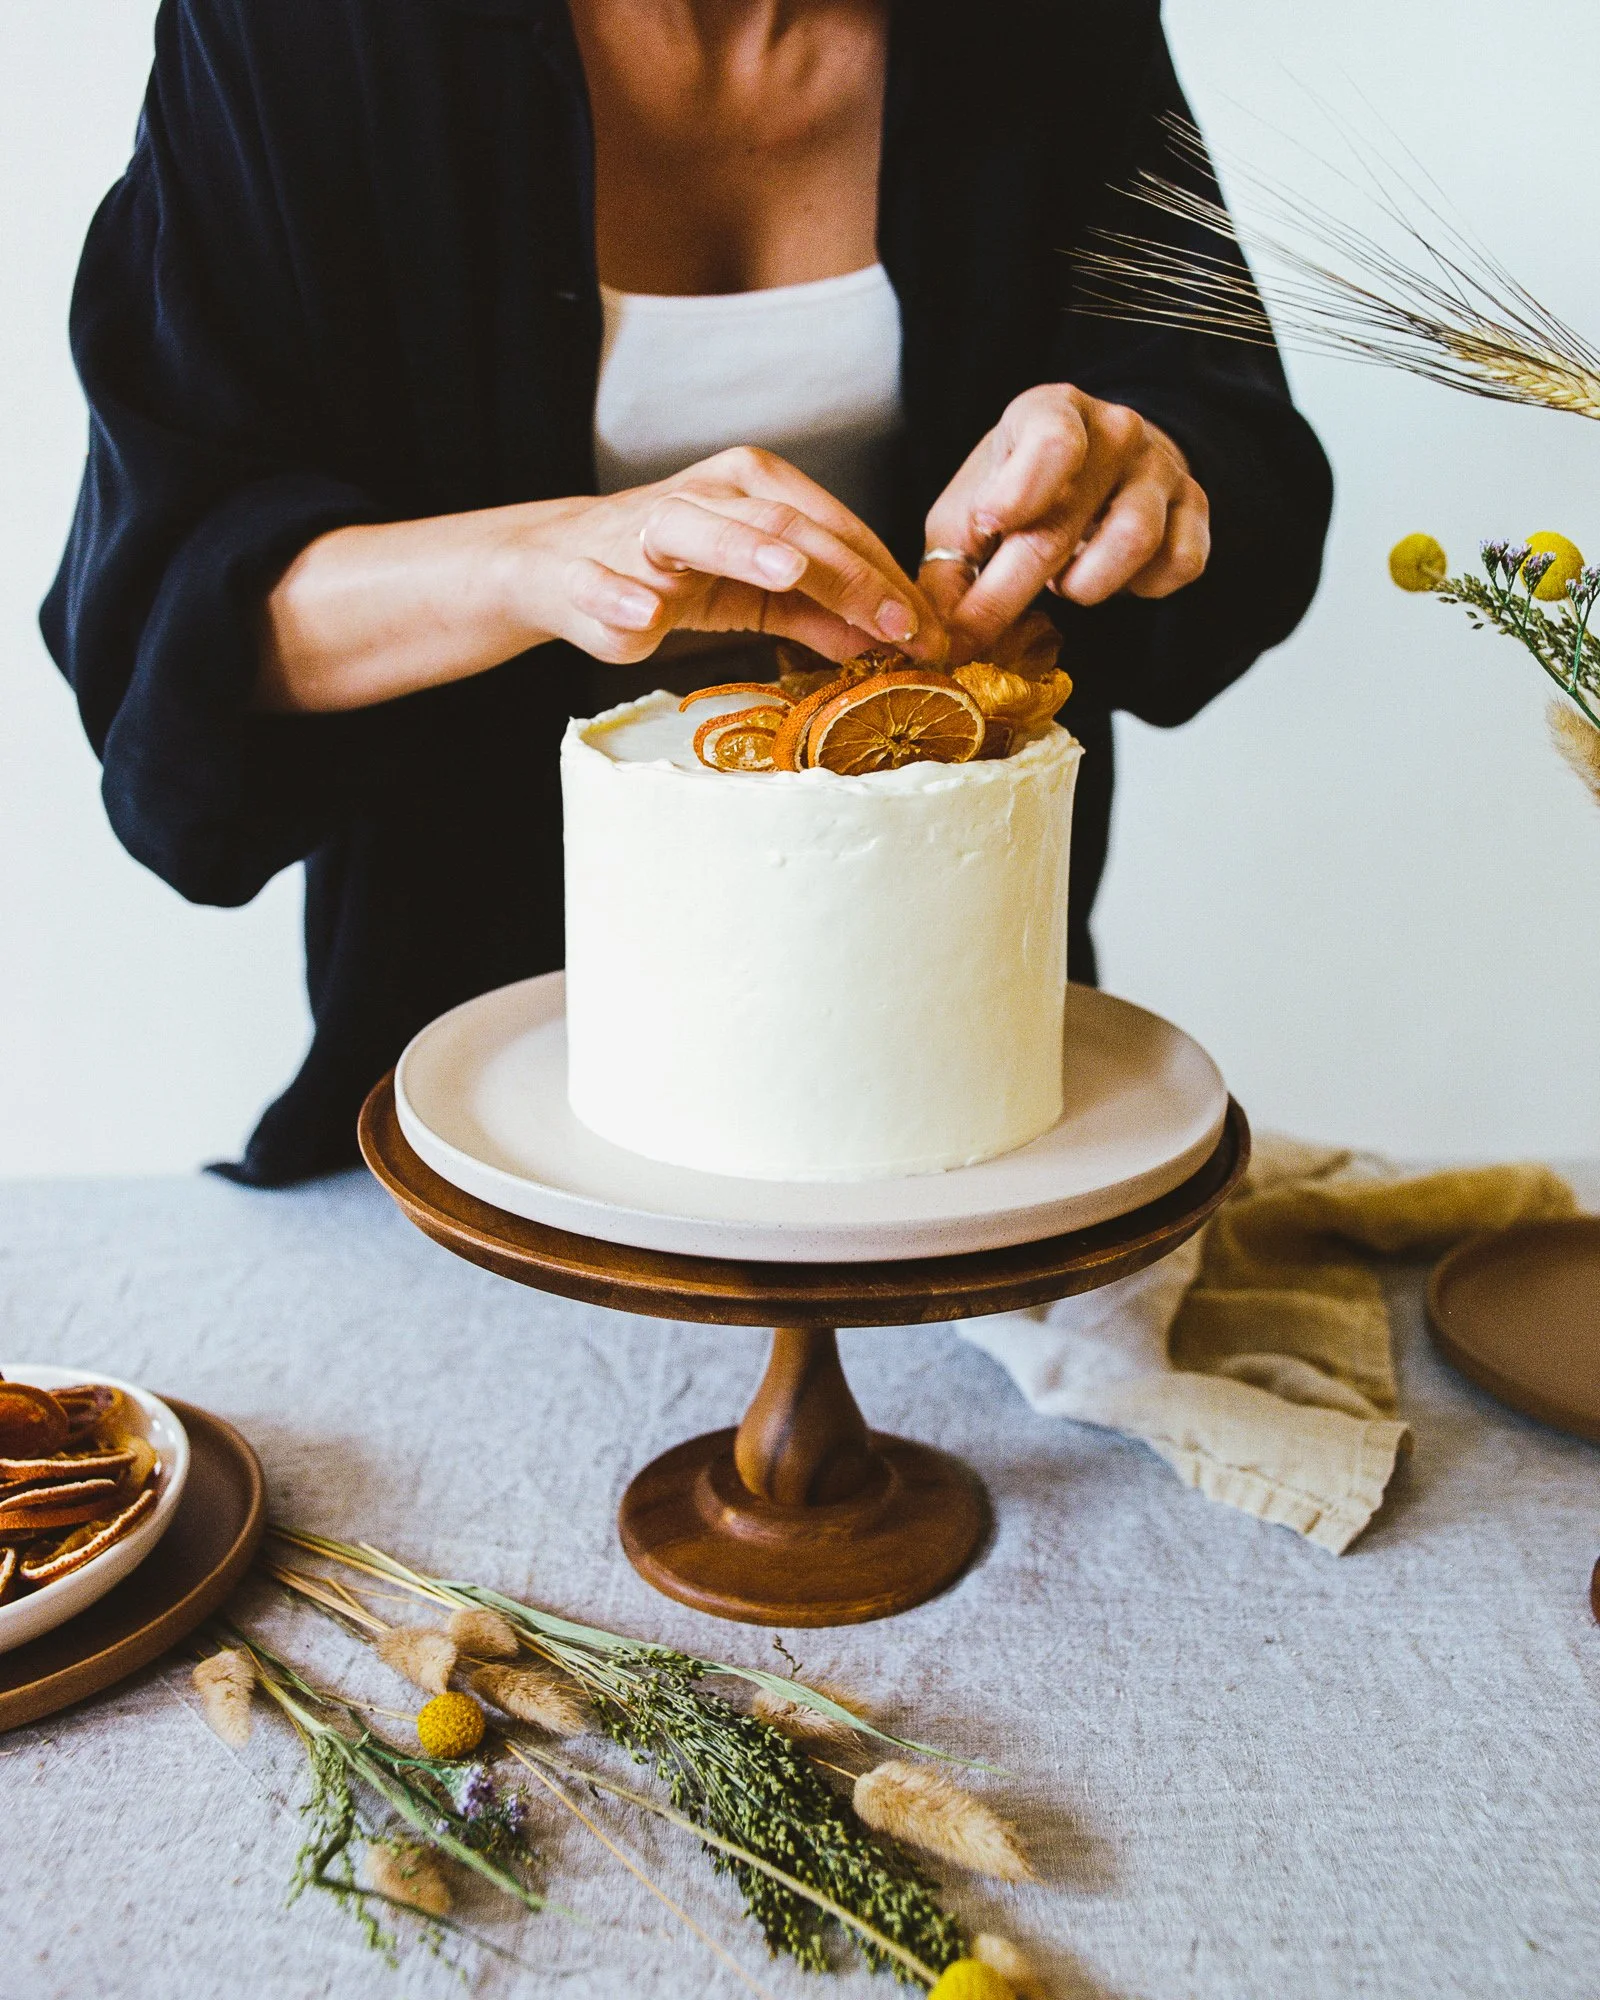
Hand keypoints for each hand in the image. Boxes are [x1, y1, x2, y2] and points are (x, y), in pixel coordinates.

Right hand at [518, 446, 944, 666]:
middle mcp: (708, 493)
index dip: (886, 581)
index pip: (835, 529)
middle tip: (898, 626)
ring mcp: (648, 526)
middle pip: (787, 528)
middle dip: (848, 578)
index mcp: (755, 486)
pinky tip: (647, 615)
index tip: (929, 634)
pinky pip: (607, 583)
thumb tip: (894, 642)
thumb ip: (822, 613)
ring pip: (701, 528)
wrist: (566, 569)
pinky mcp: (592, 570)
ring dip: (743, 550)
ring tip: (787, 574)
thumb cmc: (675, 574)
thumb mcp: (760, 593)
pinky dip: (623, 597)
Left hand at [918, 384, 1210, 661]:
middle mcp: (1114, 431)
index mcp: (1050, 413)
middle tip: (975, 633)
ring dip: (1085, 585)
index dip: (1018, 494)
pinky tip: (1115, 576)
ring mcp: (1161, 467)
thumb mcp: (971, 511)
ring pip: (1133, 543)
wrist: (1102, 465)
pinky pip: (1179, 564)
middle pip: (1066, 524)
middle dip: (1010, 592)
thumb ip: (948, 569)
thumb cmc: (1022, 491)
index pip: (1050, 443)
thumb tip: (935, 641)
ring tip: (1064, 581)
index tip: (989, 526)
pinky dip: (1141, 588)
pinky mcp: (1196, 507)